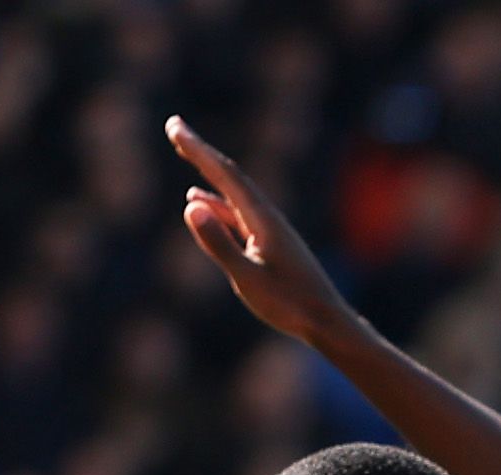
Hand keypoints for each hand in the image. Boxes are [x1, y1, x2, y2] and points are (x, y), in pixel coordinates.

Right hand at [168, 115, 353, 346]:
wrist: (326, 322)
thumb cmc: (289, 304)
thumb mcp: (247, 278)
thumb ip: (218, 243)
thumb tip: (190, 205)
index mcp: (262, 218)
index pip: (224, 174)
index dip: (197, 149)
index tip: (174, 127)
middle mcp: (267, 216)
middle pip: (229, 174)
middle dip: (200, 152)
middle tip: (174, 127)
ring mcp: (269, 229)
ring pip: (233, 191)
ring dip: (207, 172)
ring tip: (186, 152)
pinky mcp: (269, 243)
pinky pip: (237, 213)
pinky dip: (217, 202)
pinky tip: (202, 203)